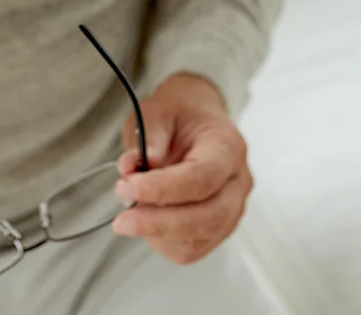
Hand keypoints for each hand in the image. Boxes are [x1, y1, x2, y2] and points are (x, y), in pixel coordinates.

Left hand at [111, 73, 252, 264]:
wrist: (196, 118)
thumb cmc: (180, 114)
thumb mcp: (157, 112)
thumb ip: (147, 140)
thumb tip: (131, 169)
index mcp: (227, 146)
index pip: (201, 177)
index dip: (162, 189)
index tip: (126, 186)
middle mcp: (238, 181)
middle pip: (208, 217)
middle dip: (159, 223)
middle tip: (122, 219)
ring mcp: (233, 207)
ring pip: (200, 238)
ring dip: (160, 234)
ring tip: (133, 214)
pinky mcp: (220, 226)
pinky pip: (194, 248)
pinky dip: (165, 242)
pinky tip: (148, 222)